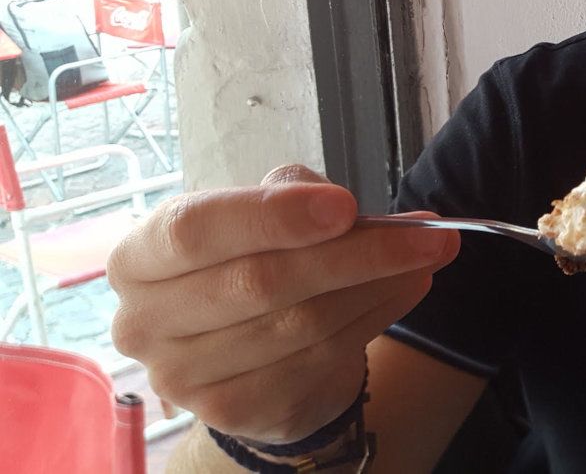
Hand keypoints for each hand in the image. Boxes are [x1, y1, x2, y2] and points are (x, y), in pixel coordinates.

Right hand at [107, 165, 459, 443]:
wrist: (251, 354)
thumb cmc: (251, 265)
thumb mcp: (263, 215)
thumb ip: (291, 194)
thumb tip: (342, 207)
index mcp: (139, 257)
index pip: (194, 231)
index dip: (272, 217)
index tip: (345, 206)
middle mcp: (144, 321)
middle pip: (260, 282)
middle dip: (355, 253)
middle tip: (426, 234)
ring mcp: (183, 375)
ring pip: (301, 324)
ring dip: (379, 285)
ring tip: (428, 256)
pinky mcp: (231, 409)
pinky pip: (320, 360)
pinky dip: (375, 319)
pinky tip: (408, 289)